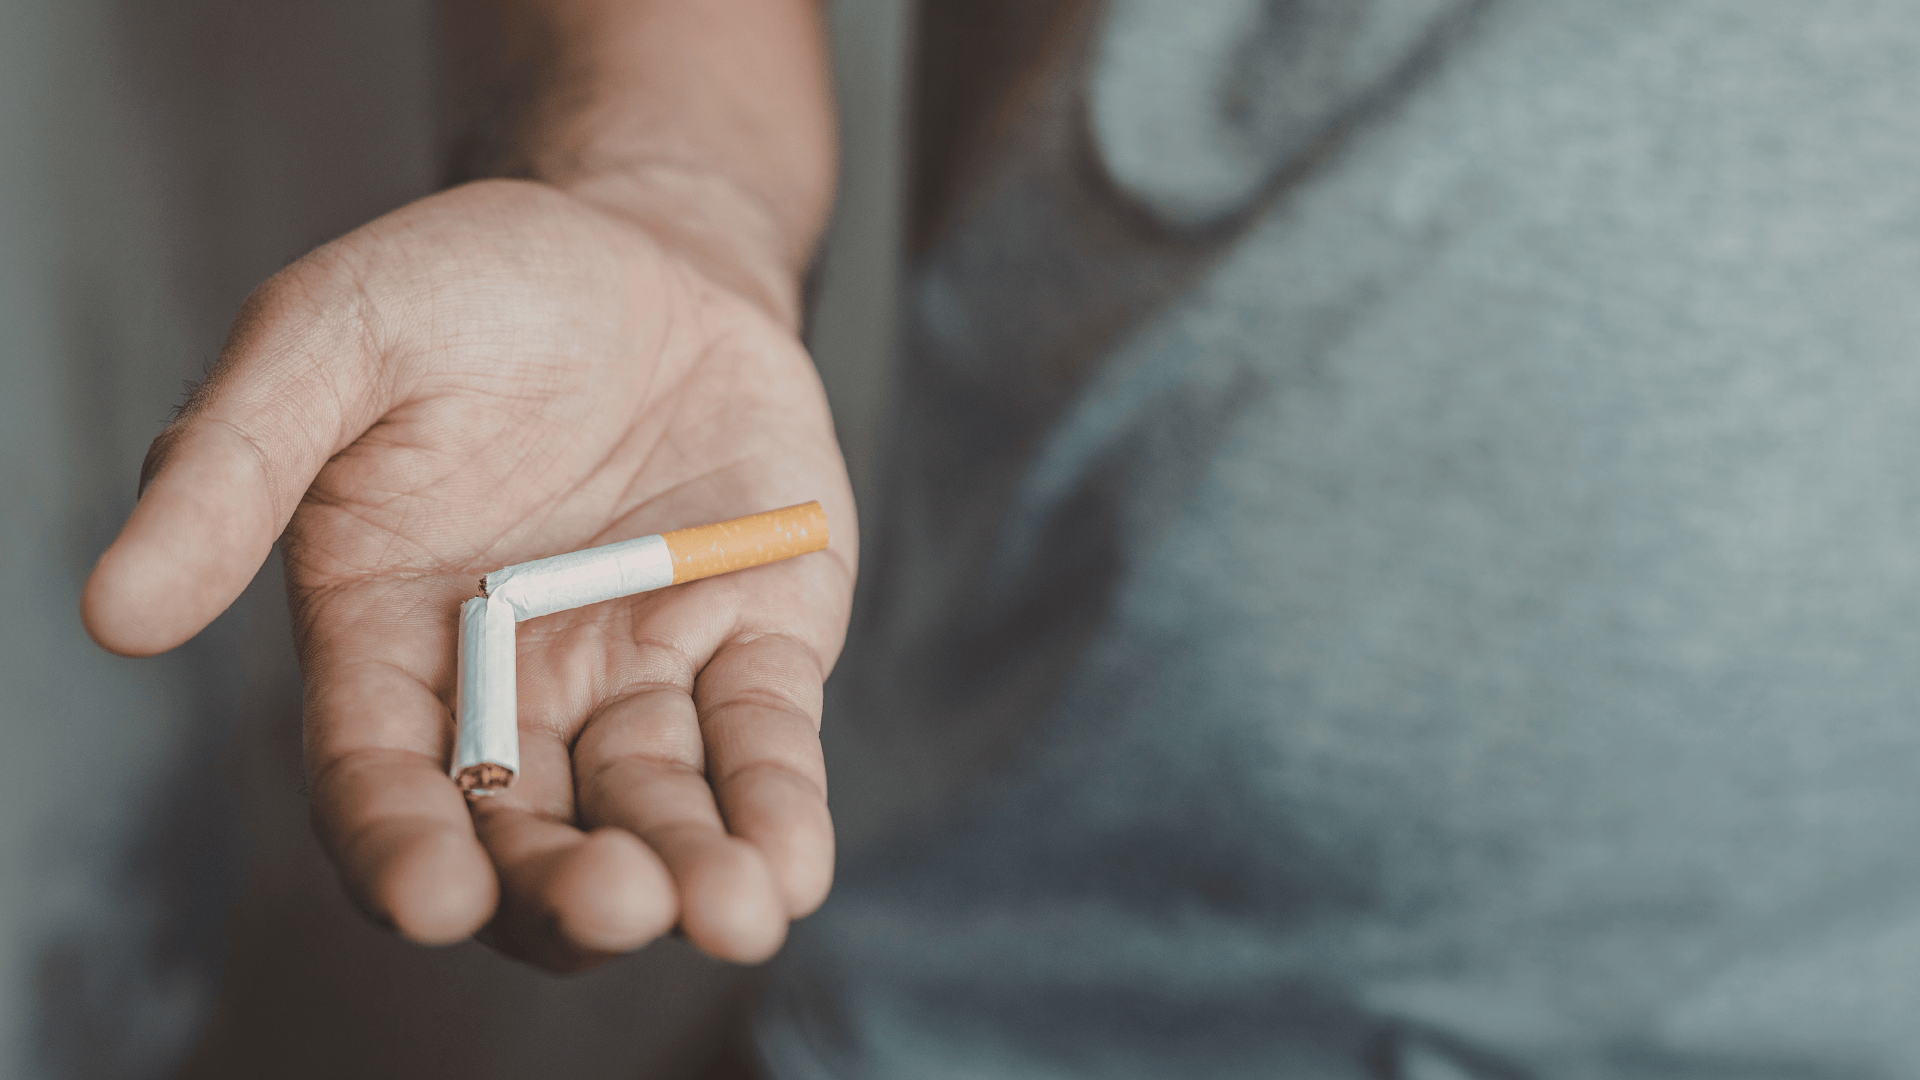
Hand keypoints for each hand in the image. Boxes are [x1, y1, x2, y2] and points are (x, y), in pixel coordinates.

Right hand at [82, 177, 855, 968]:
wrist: (637, 249)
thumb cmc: (466, 291)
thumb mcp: (329, 339)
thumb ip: (229, 464)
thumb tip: (114, 612)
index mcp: (385, 642)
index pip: (380, 782)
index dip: (402, 849)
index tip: (436, 899)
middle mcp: (514, 688)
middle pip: (529, 832)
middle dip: (568, 888)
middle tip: (617, 902)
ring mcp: (640, 673)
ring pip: (657, 808)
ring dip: (693, 871)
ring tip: (732, 911)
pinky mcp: (754, 641)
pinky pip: (762, 741)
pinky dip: (780, 805)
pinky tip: (793, 868)